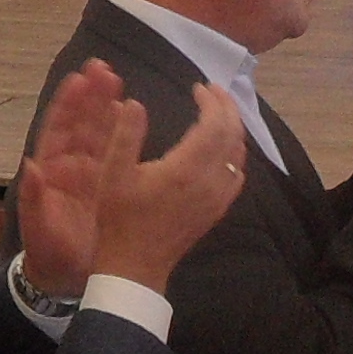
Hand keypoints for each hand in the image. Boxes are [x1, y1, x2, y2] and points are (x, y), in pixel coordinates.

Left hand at [15, 62, 131, 296]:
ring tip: (116, 79)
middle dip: (90, 95)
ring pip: (99, 131)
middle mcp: (71, 165)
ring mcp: (92, 172)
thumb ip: (33, 198)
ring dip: (106, 105)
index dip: (67, 104)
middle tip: (103, 68)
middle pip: (81, 122)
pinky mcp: (110, 182)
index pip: (58, 129)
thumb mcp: (38, 227)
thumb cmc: (48, 252)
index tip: (78, 80)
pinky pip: (116, 152)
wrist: (69, 278)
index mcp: (50, 170)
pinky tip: (131, 113)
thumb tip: (29, 166)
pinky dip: (121, 131)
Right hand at [93, 80, 252, 291]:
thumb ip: (126, 134)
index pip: (213, 124)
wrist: (135, 265)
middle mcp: (209, 181)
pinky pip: (237, 175)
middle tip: (213, 91)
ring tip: (218, 113)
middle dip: (227, 108)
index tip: (199, 87)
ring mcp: (217, 197)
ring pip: (239, 155)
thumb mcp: (113, 173)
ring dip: (233, 128)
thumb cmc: (120, 218)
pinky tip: (222, 149)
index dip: (212, 101)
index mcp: (185, 168)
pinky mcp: (217, 210)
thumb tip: (136, 103)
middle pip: (233, 135)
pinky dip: (234, 153)